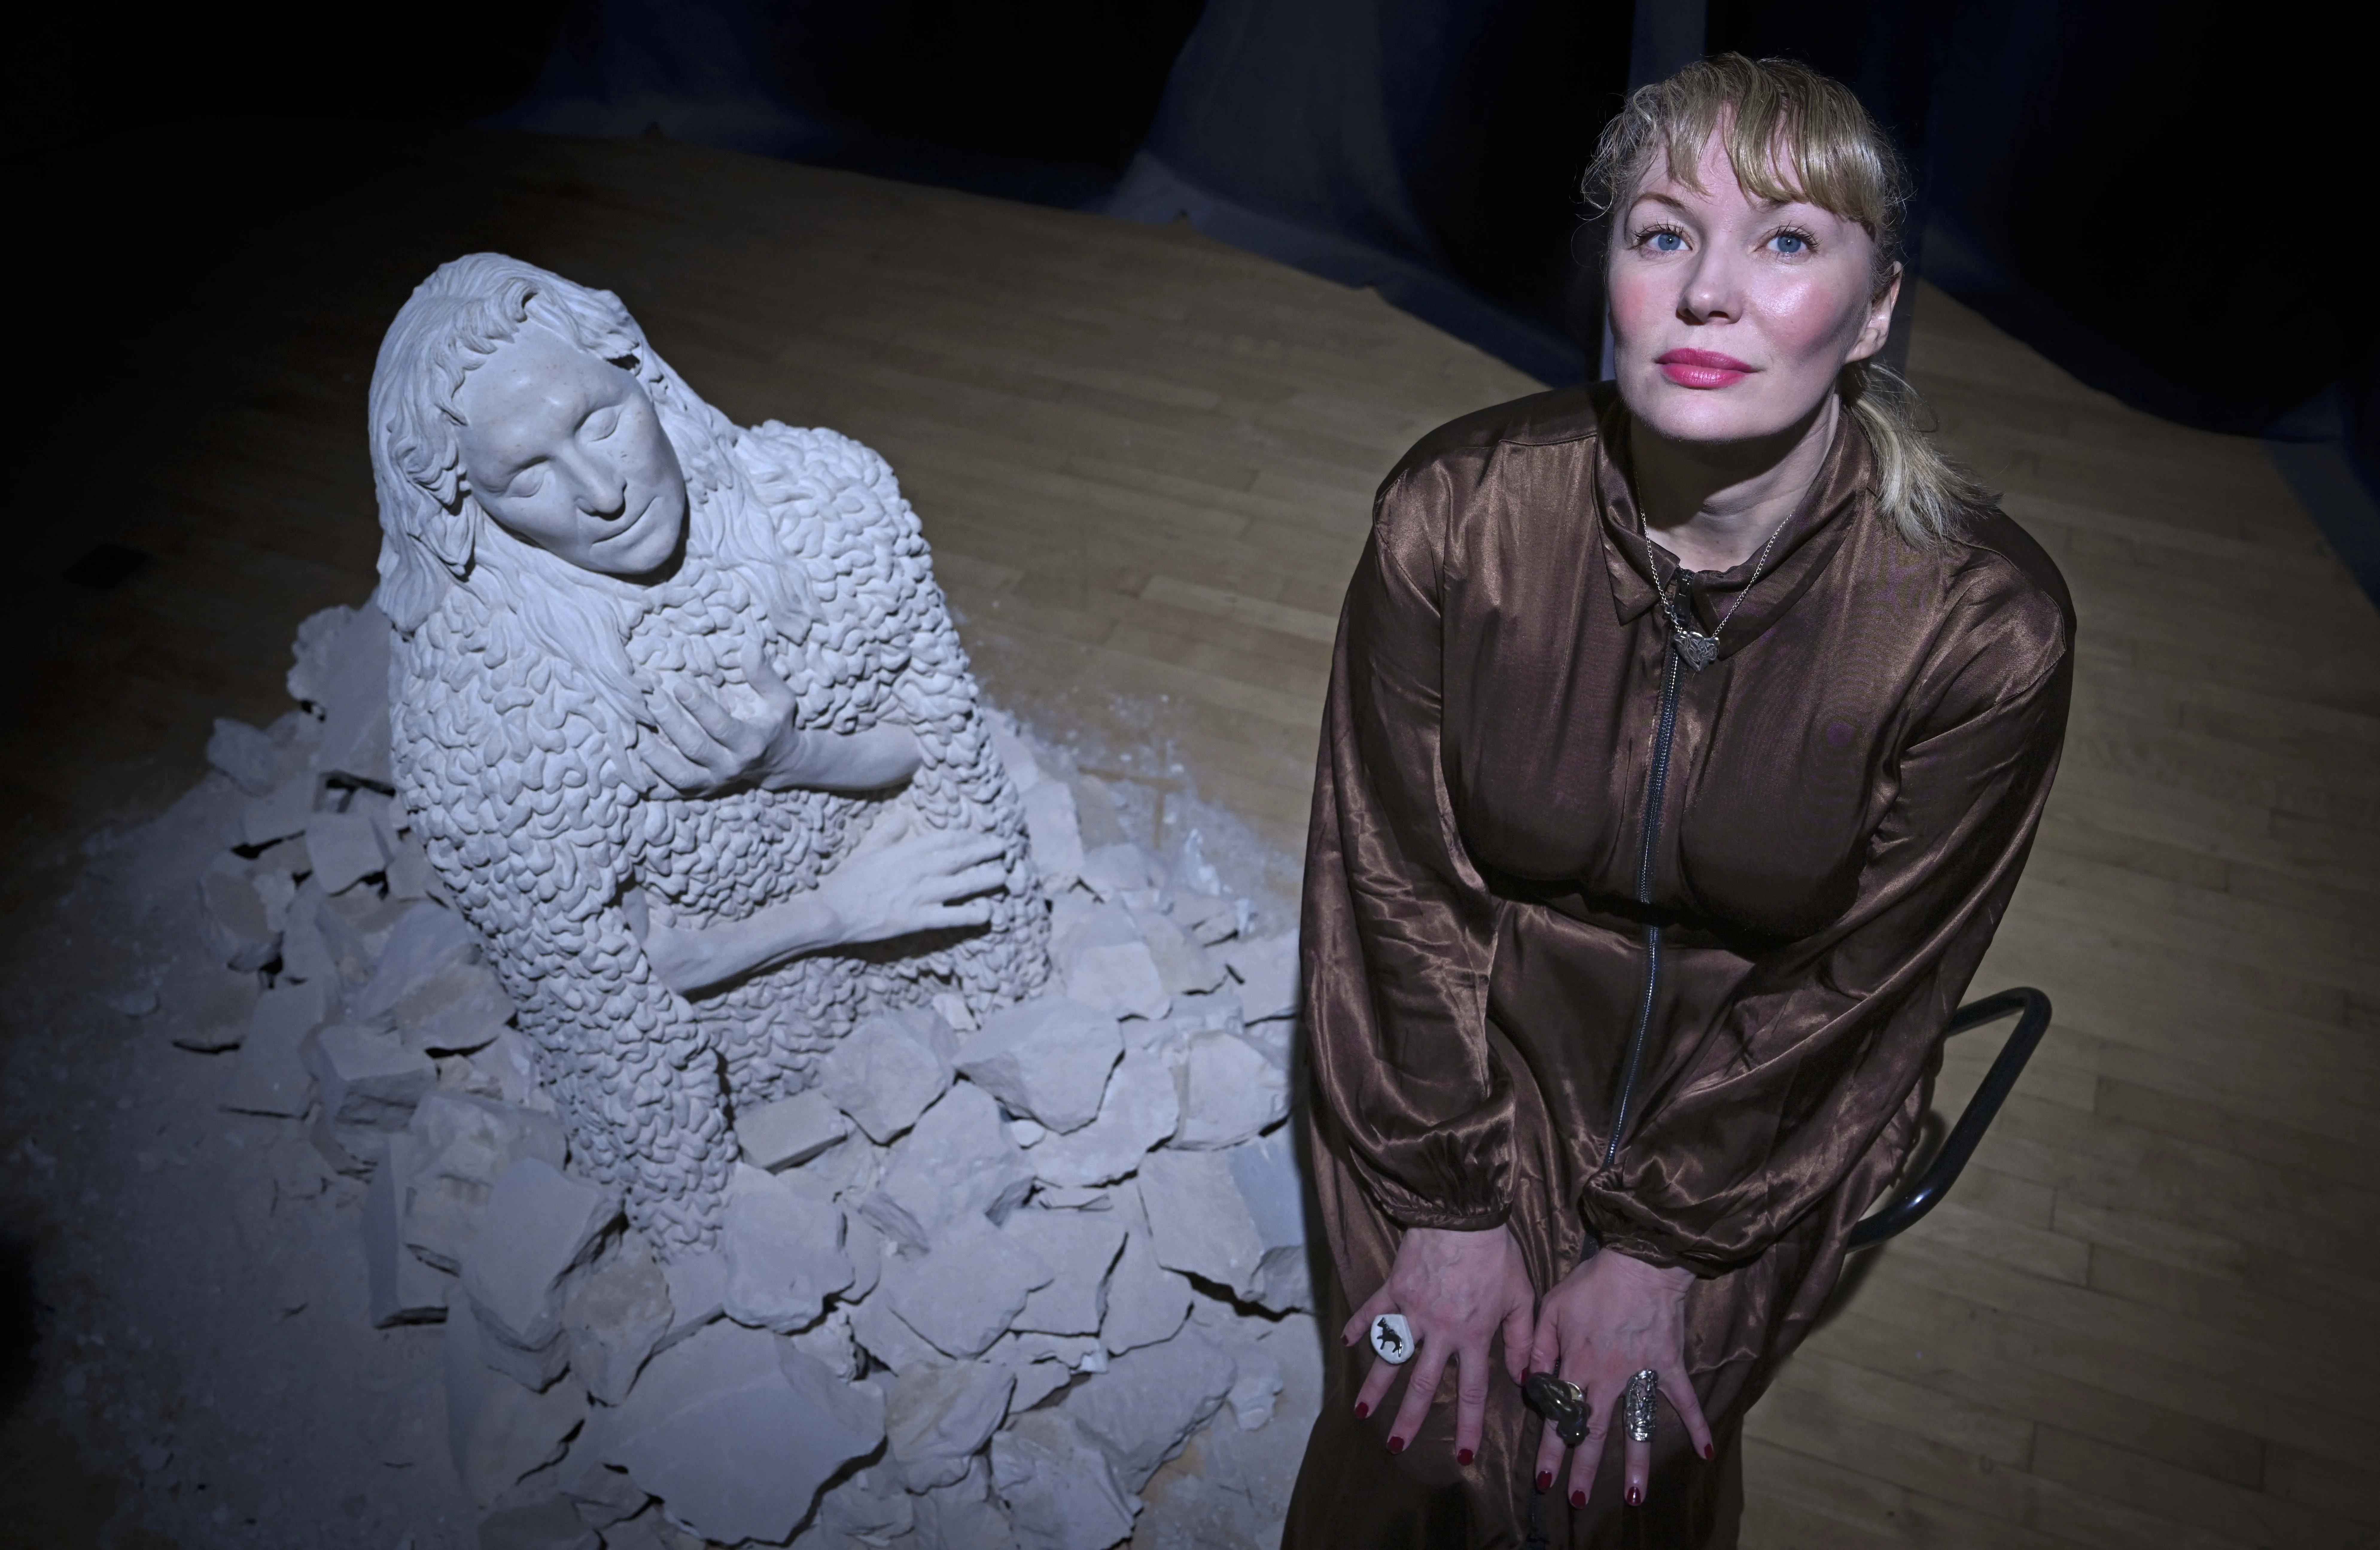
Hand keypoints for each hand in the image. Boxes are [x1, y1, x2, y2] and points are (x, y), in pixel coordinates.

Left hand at [639, 645, 919, 795]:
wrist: (778, 762)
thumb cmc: (775, 723)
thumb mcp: (780, 698)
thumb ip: (763, 674)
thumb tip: (748, 644)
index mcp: (751, 743)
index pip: (721, 726)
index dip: (699, 706)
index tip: (677, 683)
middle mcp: (731, 766)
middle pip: (695, 748)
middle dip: (671, 723)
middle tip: (649, 698)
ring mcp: (713, 782)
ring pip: (678, 775)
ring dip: (653, 756)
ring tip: (632, 731)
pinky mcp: (698, 791)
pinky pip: (668, 791)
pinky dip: (647, 779)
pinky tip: (629, 760)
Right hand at [812, 812, 1009, 944]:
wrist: (831, 914)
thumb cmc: (846, 882)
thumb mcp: (865, 850)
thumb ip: (886, 833)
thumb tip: (902, 818)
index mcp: (903, 852)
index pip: (942, 840)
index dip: (965, 837)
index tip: (981, 834)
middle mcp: (915, 872)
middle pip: (957, 858)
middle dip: (983, 851)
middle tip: (1004, 846)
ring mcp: (917, 896)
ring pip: (959, 885)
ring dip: (984, 878)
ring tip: (1004, 873)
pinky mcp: (915, 920)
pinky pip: (949, 917)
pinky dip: (969, 915)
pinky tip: (987, 913)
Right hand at [1342, 1225, 1534, 1465]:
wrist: (1464, 1214)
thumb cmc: (1497, 1253)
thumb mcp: (1521, 1296)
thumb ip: (1520, 1339)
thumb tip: (1523, 1376)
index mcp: (1473, 1335)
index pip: (1471, 1390)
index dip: (1468, 1425)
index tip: (1463, 1455)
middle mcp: (1439, 1330)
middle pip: (1423, 1384)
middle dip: (1410, 1419)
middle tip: (1396, 1446)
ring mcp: (1412, 1309)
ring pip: (1391, 1355)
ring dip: (1375, 1386)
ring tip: (1362, 1412)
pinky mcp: (1394, 1288)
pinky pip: (1372, 1311)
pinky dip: (1359, 1326)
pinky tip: (1345, 1344)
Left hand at [1527, 1248, 1712, 1510]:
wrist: (1640, 1262)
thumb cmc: (1594, 1281)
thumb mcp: (1553, 1305)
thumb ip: (1539, 1345)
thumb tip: (1529, 1380)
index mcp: (1579, 1363)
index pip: (1561, 1415)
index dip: (1551, 1449)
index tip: (1544, 1479)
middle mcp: (1610, 1376)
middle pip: (1595, 1431)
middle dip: (1583, 1469)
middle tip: (1576, 1501)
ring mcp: (1642, 1373)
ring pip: (1638, 1427)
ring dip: (1635, 1464)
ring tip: (1633, 1497)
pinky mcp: (1669, 1364)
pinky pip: (1684, 1399)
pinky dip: (1698, 1424)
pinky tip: (1706, 1452)